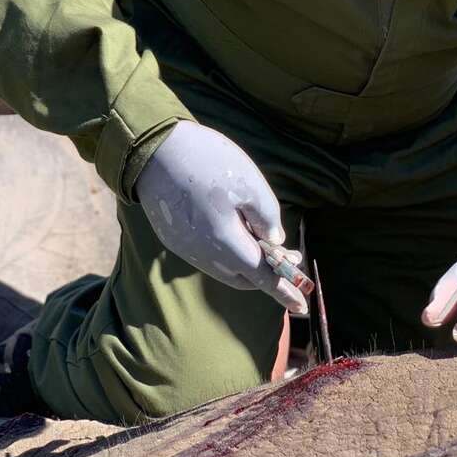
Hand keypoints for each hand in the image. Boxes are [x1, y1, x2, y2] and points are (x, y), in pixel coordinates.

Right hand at [137, 119, 307, 314]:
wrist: (154, 150)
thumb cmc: (207, 163)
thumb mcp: (250, 184)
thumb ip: (267, 217)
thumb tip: (274, 241)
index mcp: (225, 244)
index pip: (262, 277)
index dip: (283, 291)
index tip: (302, 307)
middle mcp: (203, 255)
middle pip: (243, 276)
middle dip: (267, 273)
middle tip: (290, 257)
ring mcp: (185, 248)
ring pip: (224, 267)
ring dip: (246, 262)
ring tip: (263, 240)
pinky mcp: (173, 237)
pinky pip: (207, 255)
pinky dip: (226, 251)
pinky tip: (233, 229)